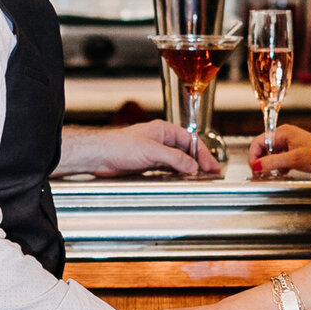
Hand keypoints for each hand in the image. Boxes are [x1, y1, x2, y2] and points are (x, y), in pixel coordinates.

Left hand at [59, 120, 220, 178]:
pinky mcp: (148, 164)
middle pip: (186, 151)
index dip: (202, 153)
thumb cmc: (118, 145)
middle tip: (211, 172)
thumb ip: (174, 158)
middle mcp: (160, 140)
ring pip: (178, 160)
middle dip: (199, 161)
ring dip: (189, 168)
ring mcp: (155, 152)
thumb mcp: (152, 151)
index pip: (190, 140)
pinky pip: (168, 169)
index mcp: (163, 130)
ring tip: (200, 177)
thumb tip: (192, 165)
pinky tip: (182, 179)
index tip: (211, 165)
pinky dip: (177, 174)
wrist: (99, 156)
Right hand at [250, 123, 310, 180]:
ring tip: (274, 172)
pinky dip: (279, 164)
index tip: (254, 167)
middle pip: (263, 147)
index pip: (258, 141)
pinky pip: (279, 156)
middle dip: (261, 160)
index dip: (253, 155)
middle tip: (261, 172)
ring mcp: (288, 142)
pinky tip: (284, 170)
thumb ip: (272, 162)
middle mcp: (284, 135)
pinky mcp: (293, 149)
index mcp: (282, 133)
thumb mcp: (291, 159)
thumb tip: (256, 166)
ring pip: (271, 152)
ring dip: (270, 163)